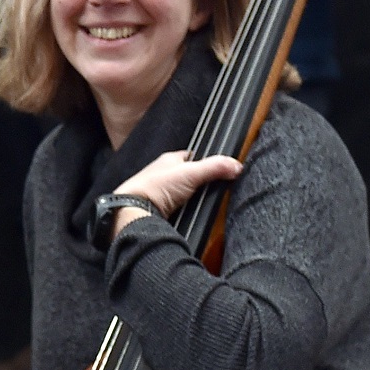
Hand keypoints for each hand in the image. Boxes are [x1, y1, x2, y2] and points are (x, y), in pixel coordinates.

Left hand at [111, 150, 243, 235]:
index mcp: (169, 160)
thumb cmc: (157, 187)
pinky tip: (188, 212)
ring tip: (202, 203)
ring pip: (182, 192)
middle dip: (200, 183)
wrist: (133, 210)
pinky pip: (176, 206)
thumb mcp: (191, 173)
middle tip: (214, 189)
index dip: (206, 162)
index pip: (192, 157)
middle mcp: (163, 173)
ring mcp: (159, 190)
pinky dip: (183, 209)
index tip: (220, 169)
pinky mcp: (157, 207)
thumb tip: (236, 165)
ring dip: (191, 197)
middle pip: (188, 176)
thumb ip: (214, 168)